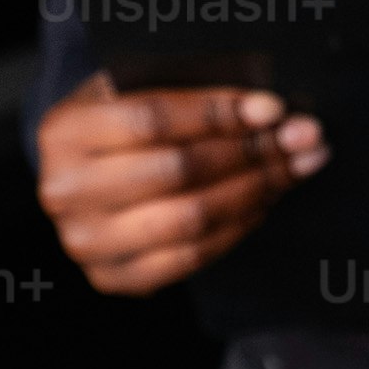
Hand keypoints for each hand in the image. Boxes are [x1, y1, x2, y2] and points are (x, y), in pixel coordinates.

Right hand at [37, 76, 324, 294]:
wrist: (78, 179)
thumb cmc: (117, 124)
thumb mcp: (131, 90)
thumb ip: (187, 91)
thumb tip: (270, 111)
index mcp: (64, 132)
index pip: (153, 119)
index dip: (219, 113)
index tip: (273, 108)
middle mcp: (66, 191)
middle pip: (179, 171)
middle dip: (253, 152)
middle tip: (304, 137)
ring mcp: (86, 242)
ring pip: (192, 218)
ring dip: (257, 189)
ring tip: (298, 166)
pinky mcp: (113, 278)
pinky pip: (193, 257)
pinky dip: (238, 226)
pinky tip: (265, 199)